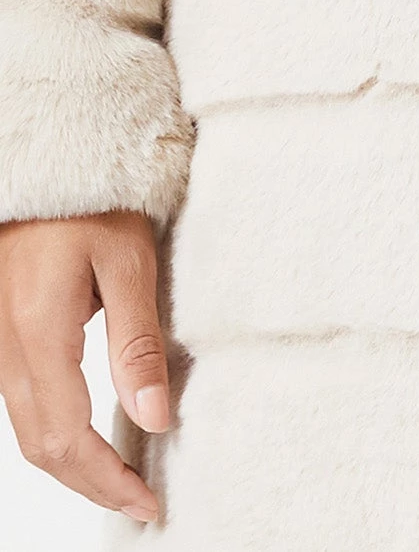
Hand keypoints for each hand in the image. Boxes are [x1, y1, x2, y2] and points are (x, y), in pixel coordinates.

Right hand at [0, 211, 168, 523]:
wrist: (53, 162)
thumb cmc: (94, 200)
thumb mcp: (130, 262)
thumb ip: (138, 343)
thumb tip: (155, 419)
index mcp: (38, 336)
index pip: (67, 439)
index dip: (106, 480)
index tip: (146, 503)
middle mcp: (8, 349)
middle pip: (41, 448)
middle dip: (90, 484)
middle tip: (140, 503)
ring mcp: (1, 343)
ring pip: (28, 430)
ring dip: (73, 464)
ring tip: (123, 478)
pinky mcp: (7, 334)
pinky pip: (25, 403)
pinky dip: (58, 433)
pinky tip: (92, 434)